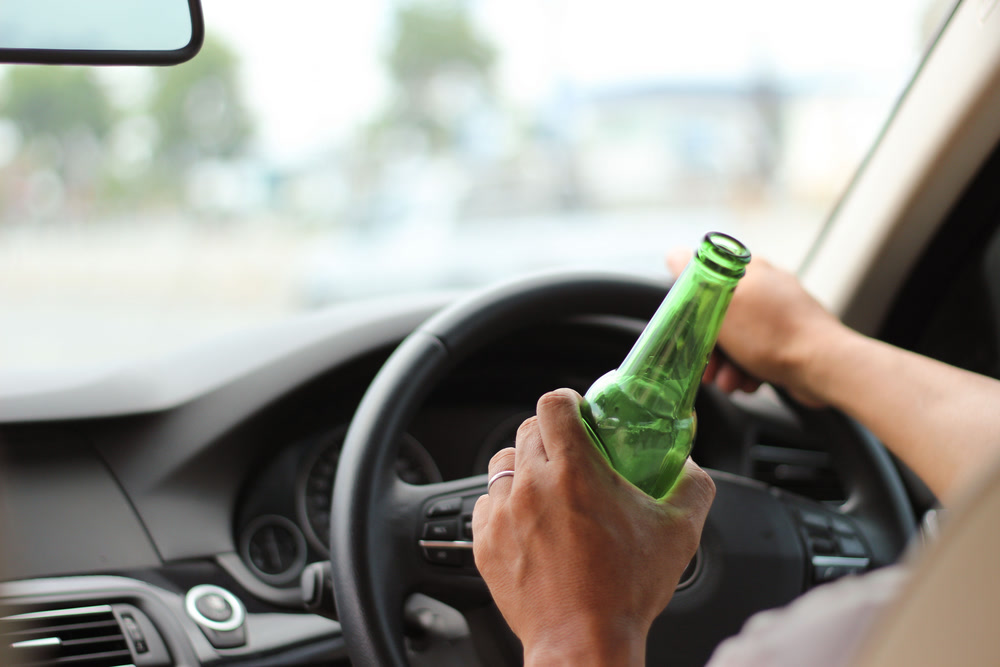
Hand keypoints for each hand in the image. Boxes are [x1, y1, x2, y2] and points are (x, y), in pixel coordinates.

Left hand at [472, 388, 715, 665]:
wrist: (584, 644)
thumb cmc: (627, 592)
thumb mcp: (680, 532)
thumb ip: (692, 486)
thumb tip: (689, 467)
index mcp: (575, 471)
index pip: (553, 404)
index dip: (566, 402)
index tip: (577, 413)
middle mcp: (532, 486)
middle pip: (527, 430)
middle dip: (550, 436)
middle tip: (571, 456)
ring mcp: (504, 514)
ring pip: (502, 464)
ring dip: (523, 468)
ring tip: (546, 490)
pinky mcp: (486, 544)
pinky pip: (486, 505)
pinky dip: (504, 506)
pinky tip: (528, 523)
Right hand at [667, 249, 846, 406]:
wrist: (825, 367)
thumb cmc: (772, 334)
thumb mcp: (722, 301)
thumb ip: (694, 276)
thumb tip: (672, 254)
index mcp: (749, 270)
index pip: (705, 285)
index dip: (692, 314)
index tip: (686, 337)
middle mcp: (766, 287)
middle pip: (719, 318)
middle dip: (710, 349)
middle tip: (706, 371)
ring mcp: (781, 315)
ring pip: (737, 341)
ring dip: (728, 366)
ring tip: (731, 384)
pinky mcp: (792, 340)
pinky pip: (758, 355)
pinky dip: (749, 371)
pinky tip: (749, 384)